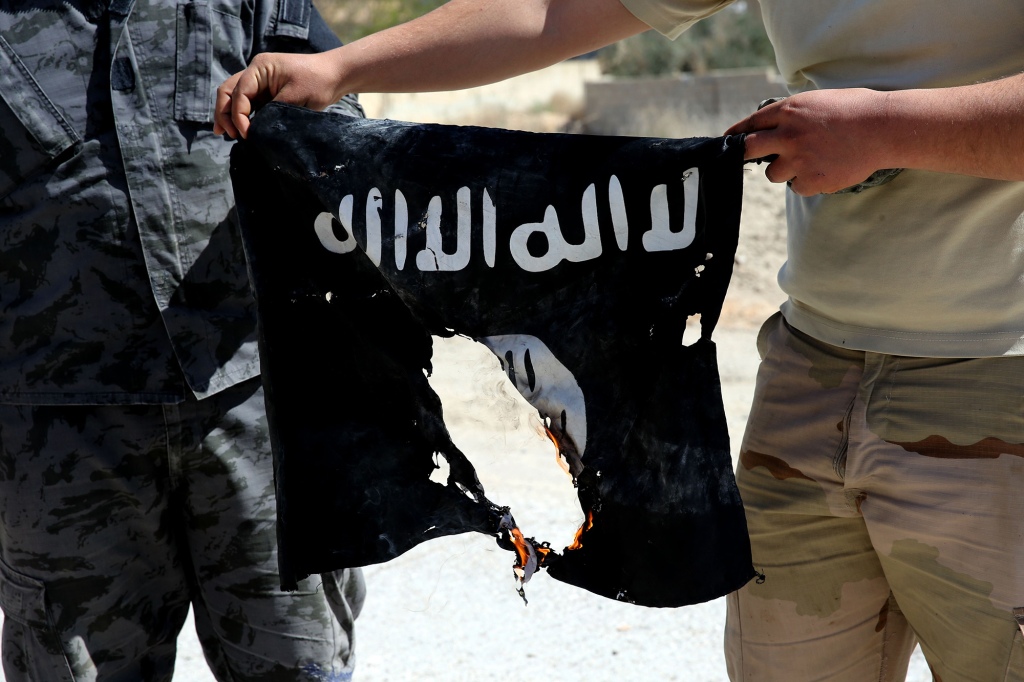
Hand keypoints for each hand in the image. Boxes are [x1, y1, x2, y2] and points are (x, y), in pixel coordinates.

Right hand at [214, 51, 342, 138]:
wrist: (335, 75)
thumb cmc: (317, 81)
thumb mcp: (295, 97)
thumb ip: (273, 110)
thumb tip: (256, 128)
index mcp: (259, 67)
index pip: (239, 93)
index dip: (238, 115)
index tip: (246, 134)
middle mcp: (255, 72)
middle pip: (228, 92)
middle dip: (224, 113)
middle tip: (225, 134)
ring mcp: (260, 82)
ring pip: (235, 97)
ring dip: (229, 114)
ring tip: (226, 133)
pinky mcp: (267, 92)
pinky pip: (248, 103)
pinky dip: (242, 115)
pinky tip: (241, 129)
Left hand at [726, 88, 891, 195]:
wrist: (884, 128)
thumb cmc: (854, 110)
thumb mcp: (817, 101)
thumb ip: (791, 115)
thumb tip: (769, 128)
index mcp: (789, 111)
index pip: (750, 124)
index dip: (736, 134)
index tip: (726, 142)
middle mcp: (788, 135)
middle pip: (748, 150)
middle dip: (743, 155)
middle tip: (744, 159)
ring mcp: (799, 160)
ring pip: (773, 173)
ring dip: (784, 170)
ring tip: (809, 159)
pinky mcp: (812, 180)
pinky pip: (796, 187)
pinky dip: (806, 181)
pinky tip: (825, 169)